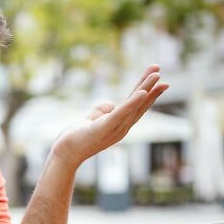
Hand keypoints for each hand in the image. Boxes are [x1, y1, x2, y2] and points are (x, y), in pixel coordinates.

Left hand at [51, 65, 168, 169]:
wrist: (64, 154)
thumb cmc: (76, 139)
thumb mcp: (91, 120)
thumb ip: (101, 111)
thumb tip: (111, 104)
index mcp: (119, 125)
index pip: (136, 106)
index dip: (148, 92)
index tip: (158, 76)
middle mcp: (121, 128)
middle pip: (139, 104)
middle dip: (151, 86)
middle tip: (159, 69)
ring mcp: (114, 129)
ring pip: (134, 106)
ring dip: (146, 89)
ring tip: (156, 74)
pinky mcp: (104, 128)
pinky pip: (120, 114)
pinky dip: (131, 103)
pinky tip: (141, 92)